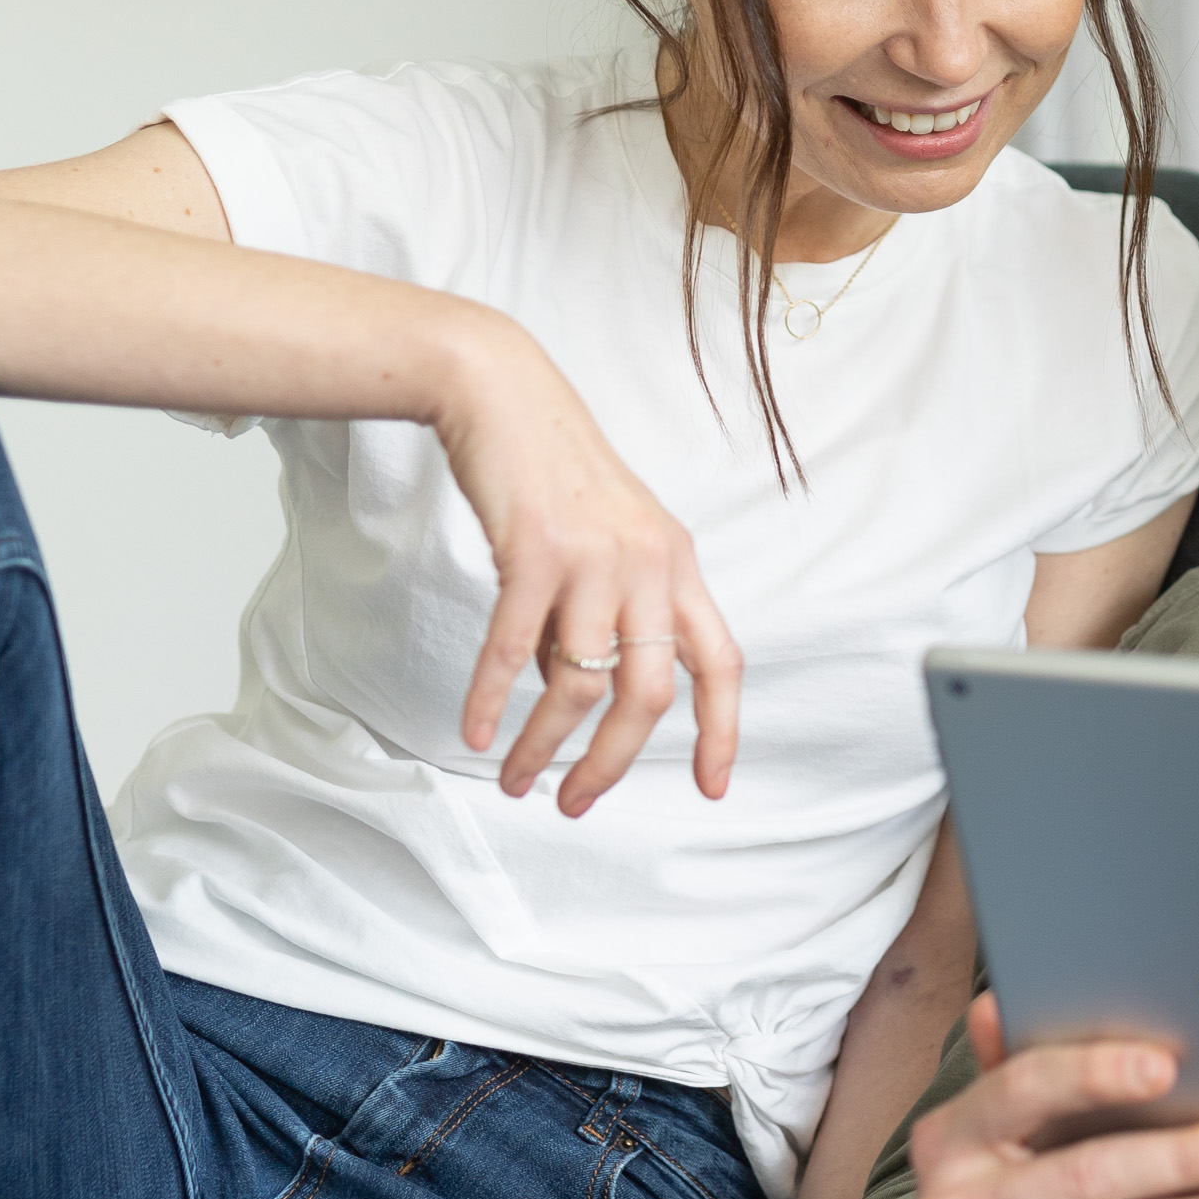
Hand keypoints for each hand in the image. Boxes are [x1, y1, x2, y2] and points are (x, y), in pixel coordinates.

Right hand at [429, 324, 744, 812]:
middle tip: (575, 803)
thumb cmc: (553, 475)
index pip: (720, 663)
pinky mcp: (536, 552)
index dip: (722, 731)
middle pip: (650, 696)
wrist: (503, 394)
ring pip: (582, 683)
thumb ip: (601, 616)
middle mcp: (651, 566)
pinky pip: (514, 649)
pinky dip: (493, 700)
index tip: (712, 788)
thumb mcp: (605, 542)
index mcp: (679, 566)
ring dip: (545, 744)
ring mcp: (596, 559)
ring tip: (516, 780)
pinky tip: (476, 733)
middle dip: (613, 763)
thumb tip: (573, 699)